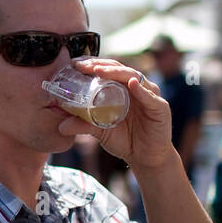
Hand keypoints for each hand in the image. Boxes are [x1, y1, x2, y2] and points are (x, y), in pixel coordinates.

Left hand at [56, 59, 176, 170]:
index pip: (107, 70)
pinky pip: (150, 97)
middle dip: (100, 65)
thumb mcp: (100, 131)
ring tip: (99, 71)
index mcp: (122, 88)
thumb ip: (83, 125)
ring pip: (133, 77)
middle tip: (82, 65)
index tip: (74, 64)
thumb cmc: (125, 139)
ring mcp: (150, 95)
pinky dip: (140, 90)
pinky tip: (131, 84)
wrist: (145, 158)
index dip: (92, 64)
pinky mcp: (160, 108)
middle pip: (118, 69)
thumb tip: (60, 127)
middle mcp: (136, 87)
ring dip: (116, 73)